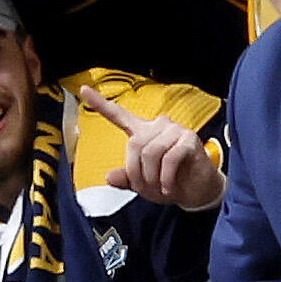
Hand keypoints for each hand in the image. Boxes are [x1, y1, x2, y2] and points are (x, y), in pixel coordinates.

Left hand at [85, 87, 219, 212]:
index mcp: (142, 132)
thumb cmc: (170, 182)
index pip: (118, 115)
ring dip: (152, 177)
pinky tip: (169, 187)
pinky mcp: (189, 139)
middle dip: (137, 173)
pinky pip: (169, 158)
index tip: (83, 90)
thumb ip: (126, 178)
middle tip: (146, 190)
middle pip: (134, 145)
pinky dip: (166, 178)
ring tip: (159, 189)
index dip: (100, 103)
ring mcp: (174, 130)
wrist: (198, 191)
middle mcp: (157, 125)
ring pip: (151, 152)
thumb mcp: (143, 184)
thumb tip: (109, 176)